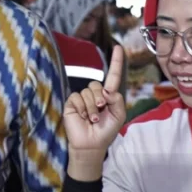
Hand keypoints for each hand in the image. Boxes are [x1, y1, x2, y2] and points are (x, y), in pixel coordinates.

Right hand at [64, 46, 126, 176]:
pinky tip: (82, 117)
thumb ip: (117, 100)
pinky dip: (82, 108)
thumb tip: (107, 90)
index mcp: (108, 95)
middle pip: (97, 84)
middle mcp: (95, 94)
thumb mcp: (118, 115)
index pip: (113, 75)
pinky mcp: (72, 103)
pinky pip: (77, 98)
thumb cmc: (106, 131)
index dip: (116, 61)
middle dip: (100, 98)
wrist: (91, 144)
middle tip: (100, 110)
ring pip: (88, 92)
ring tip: (91, 119)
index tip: (118, 47)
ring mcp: (83, 98)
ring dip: (91, 108)